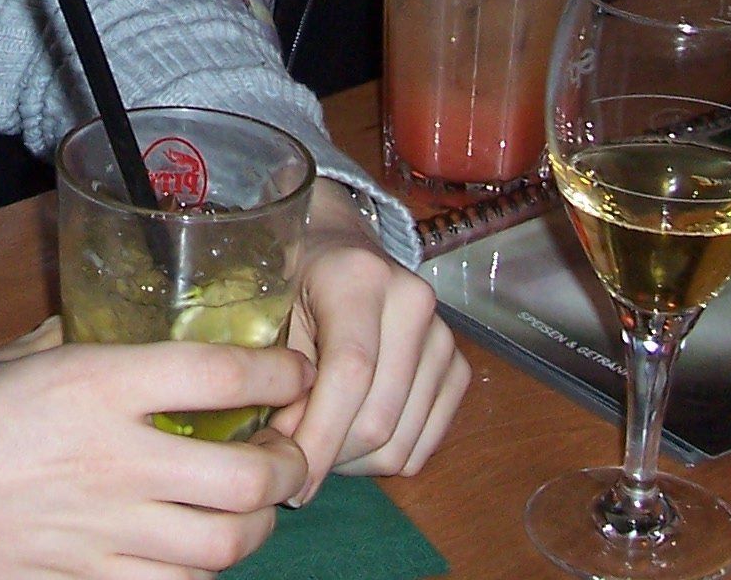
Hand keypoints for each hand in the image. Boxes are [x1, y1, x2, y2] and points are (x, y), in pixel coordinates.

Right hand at [0, 320, 312, 579]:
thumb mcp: (11, 357)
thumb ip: (80, 342)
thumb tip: (127, 320)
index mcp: (92, 386)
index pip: (220, 378)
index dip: (277, 374)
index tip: (291, 369)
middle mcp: (111, 463)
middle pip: (247, 478)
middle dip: (287, 465)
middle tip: (286, 447)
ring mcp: (100, 533)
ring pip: (224, 547)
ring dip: (255, 526)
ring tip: (254, 501)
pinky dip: (202, 570)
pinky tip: (198, 544)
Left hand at [268, 181, 469, 504]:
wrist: (342, 250)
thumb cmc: (297, 282)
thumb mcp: (272, 312)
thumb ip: (277, 377)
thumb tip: (285, 452)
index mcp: (360, 279)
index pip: (351, 373)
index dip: (320, 435)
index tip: (289, 480)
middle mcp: (413, 302)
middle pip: (379, 418)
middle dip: (331, 456)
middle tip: (293, 458)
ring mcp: (443, 336)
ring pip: (402, 442)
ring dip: (354, 462)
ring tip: (319, 442)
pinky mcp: (458, 366)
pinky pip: (424, 446)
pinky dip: (384, 457)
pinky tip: (351, 434)